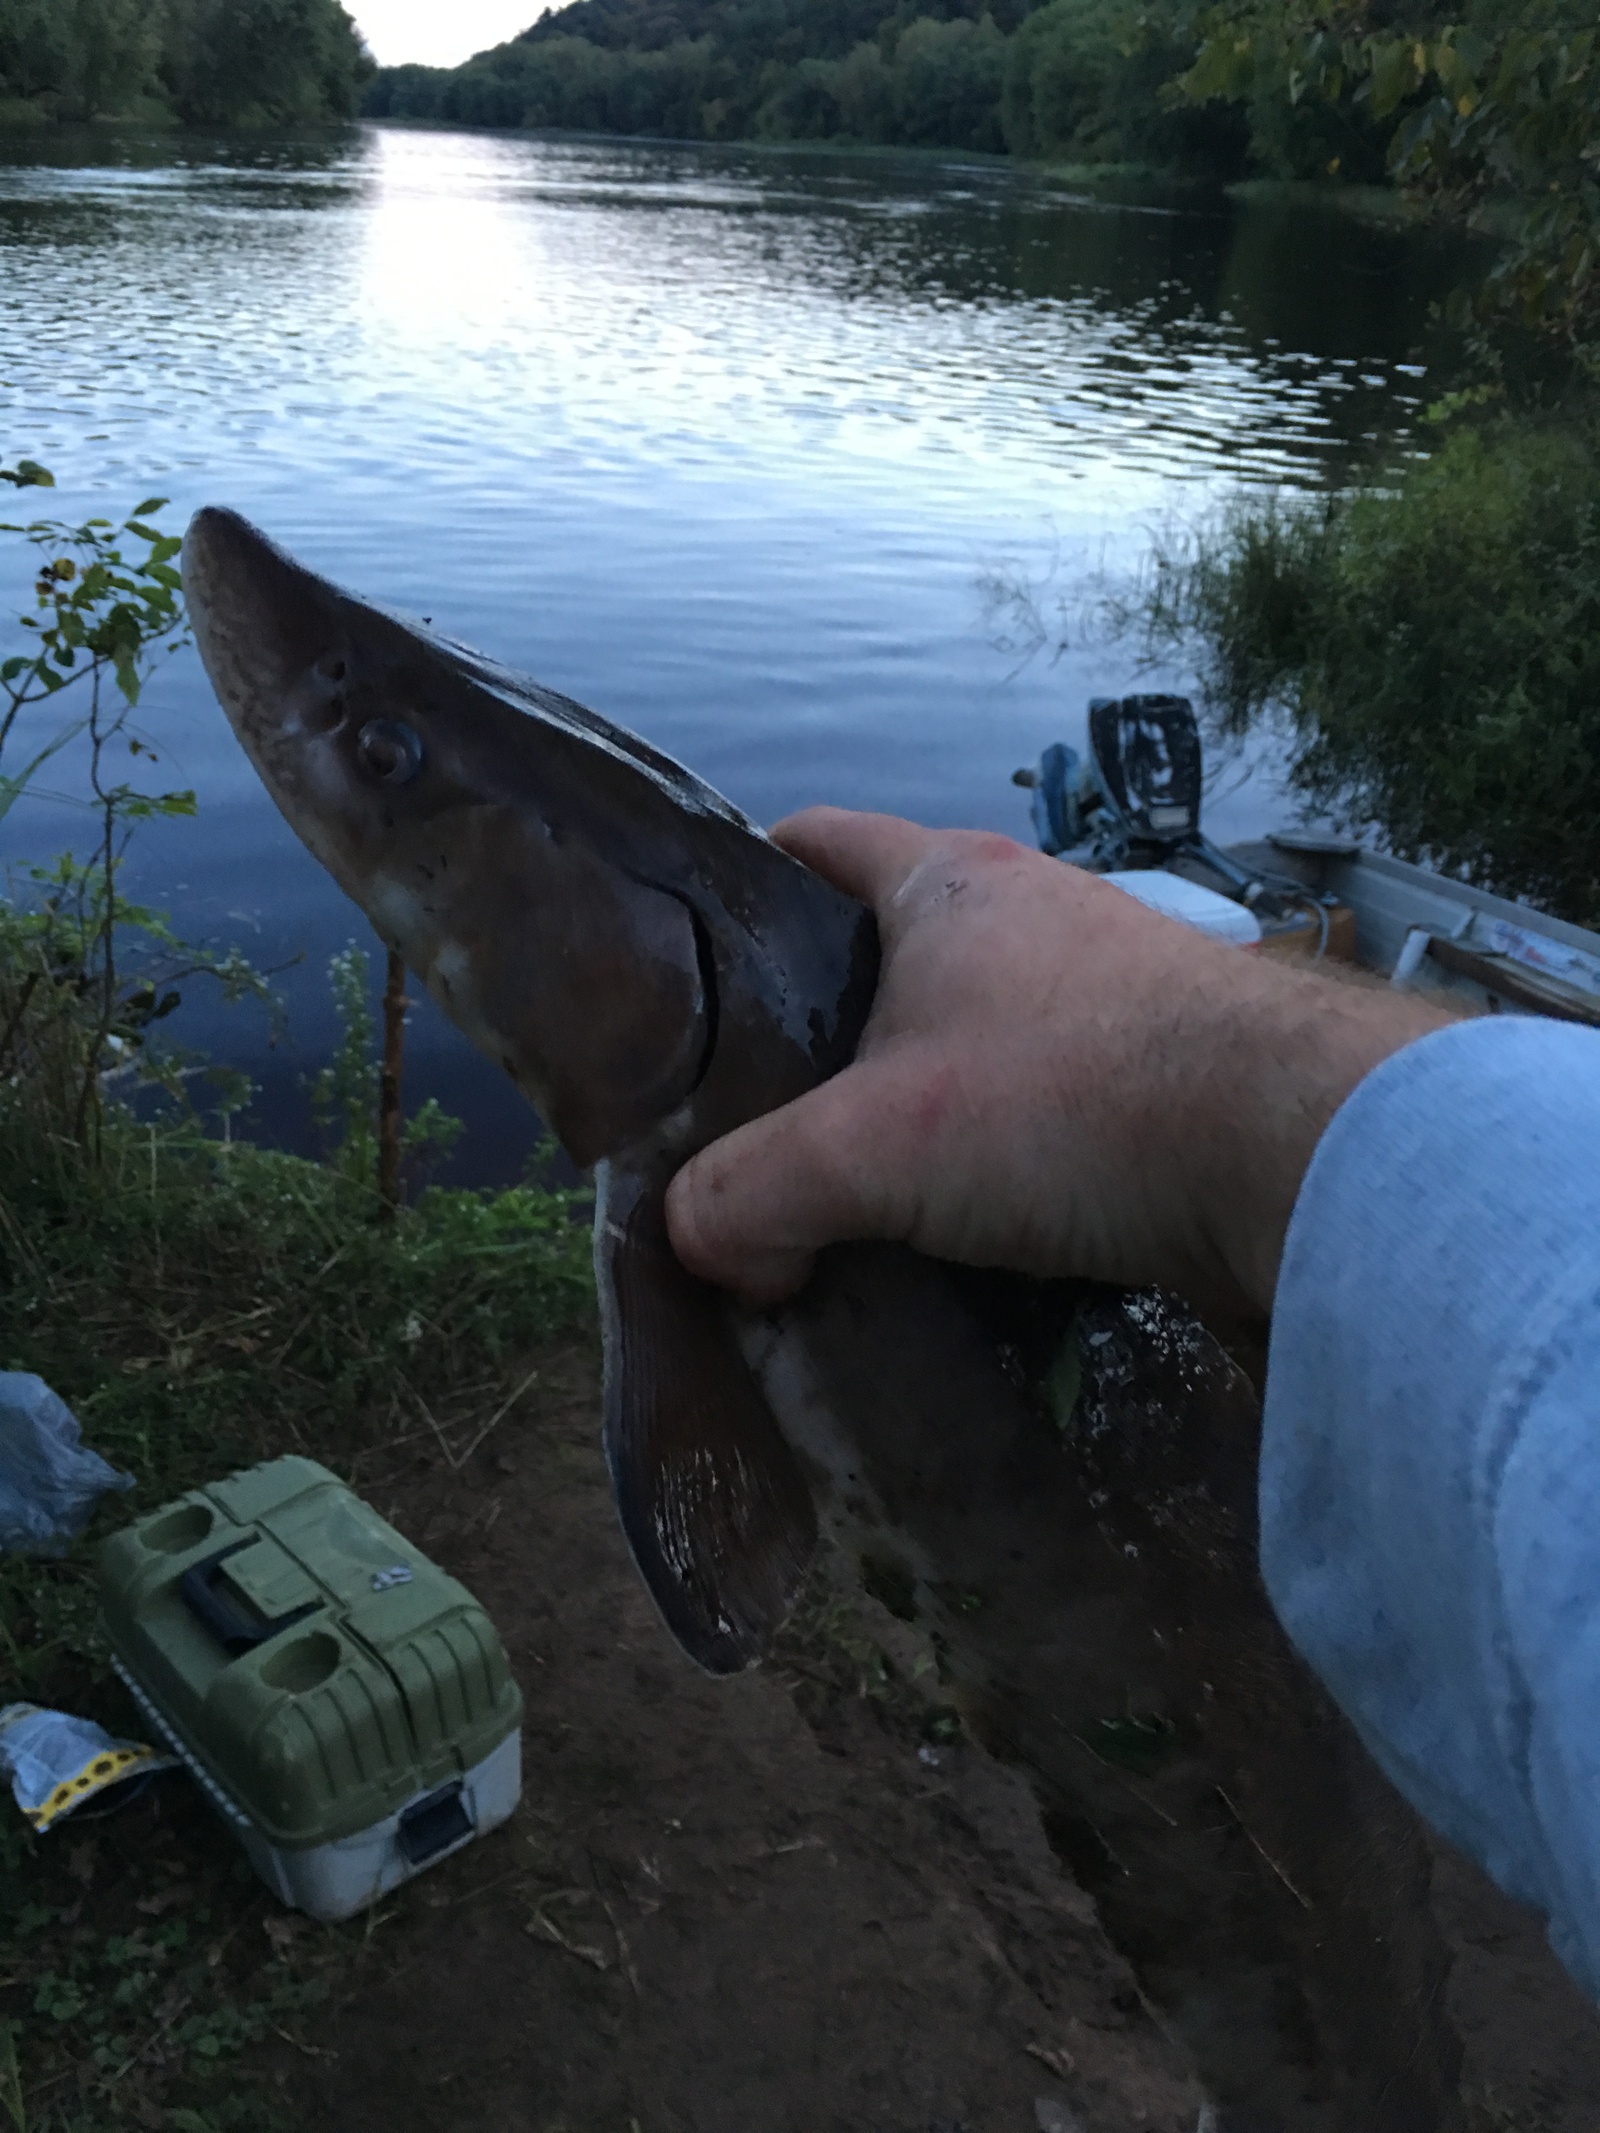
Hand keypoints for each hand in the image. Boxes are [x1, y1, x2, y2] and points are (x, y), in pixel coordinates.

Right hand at [666, 807, 1449, 1320]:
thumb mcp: (873, 1149)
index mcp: (946, 882)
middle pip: (889, 951)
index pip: (812, 843)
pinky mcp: (1170, 1068)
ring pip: (975, 1031)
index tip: (688, 971)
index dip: (742, 889)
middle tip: (764, 1121)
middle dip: (826, 1033)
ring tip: (866, 1191)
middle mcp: (1033, 911)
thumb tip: (704, 1243)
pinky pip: (1049, 1098)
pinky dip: (1003, 1152)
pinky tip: (977, 1230)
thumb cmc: (1070, 1098)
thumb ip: (753, 1193)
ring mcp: (1111, 988)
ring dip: (920, 1102)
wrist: (1298, 1149)